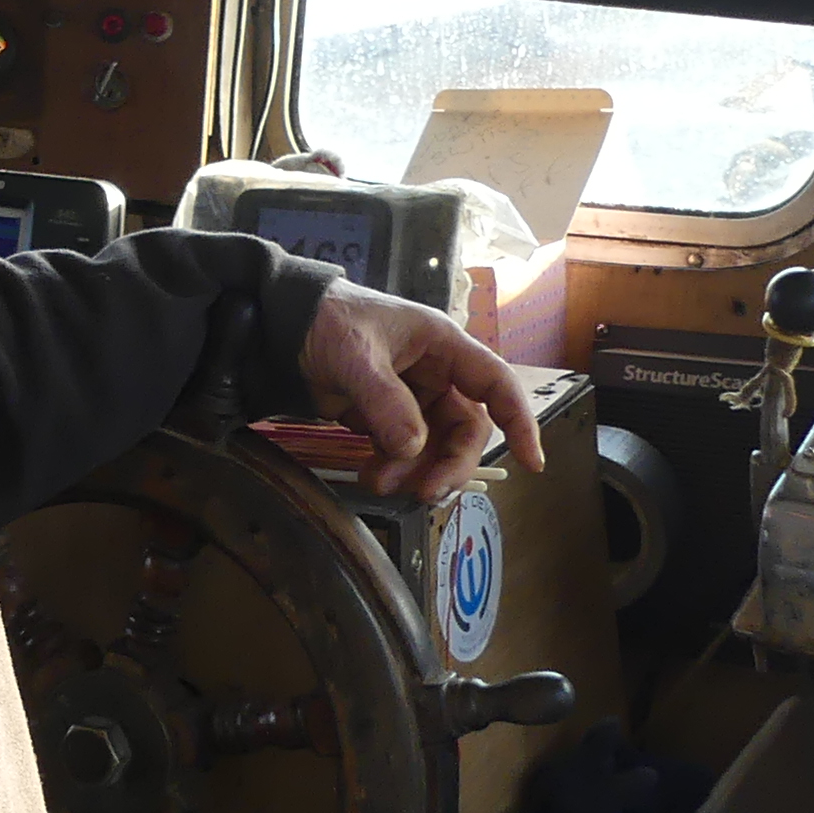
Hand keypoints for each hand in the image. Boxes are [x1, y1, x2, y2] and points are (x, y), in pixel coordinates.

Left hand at [291, 283, 542, 502]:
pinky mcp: (386, 416)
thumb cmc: (327, 320)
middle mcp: (435, 372)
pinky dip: (395, 469)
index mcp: (442, 344)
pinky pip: (405, 450)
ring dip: (418, 471)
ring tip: (382, 485)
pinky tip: (373, 477)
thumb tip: (412, 448)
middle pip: (466, 428)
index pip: (496, 383)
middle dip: (450, 463)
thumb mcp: (356, 355)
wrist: (280, 324)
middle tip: (425, 492)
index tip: (533, 463)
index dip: (520, 421)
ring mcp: (411, 396)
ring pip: (435, 445)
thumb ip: (385, 401)